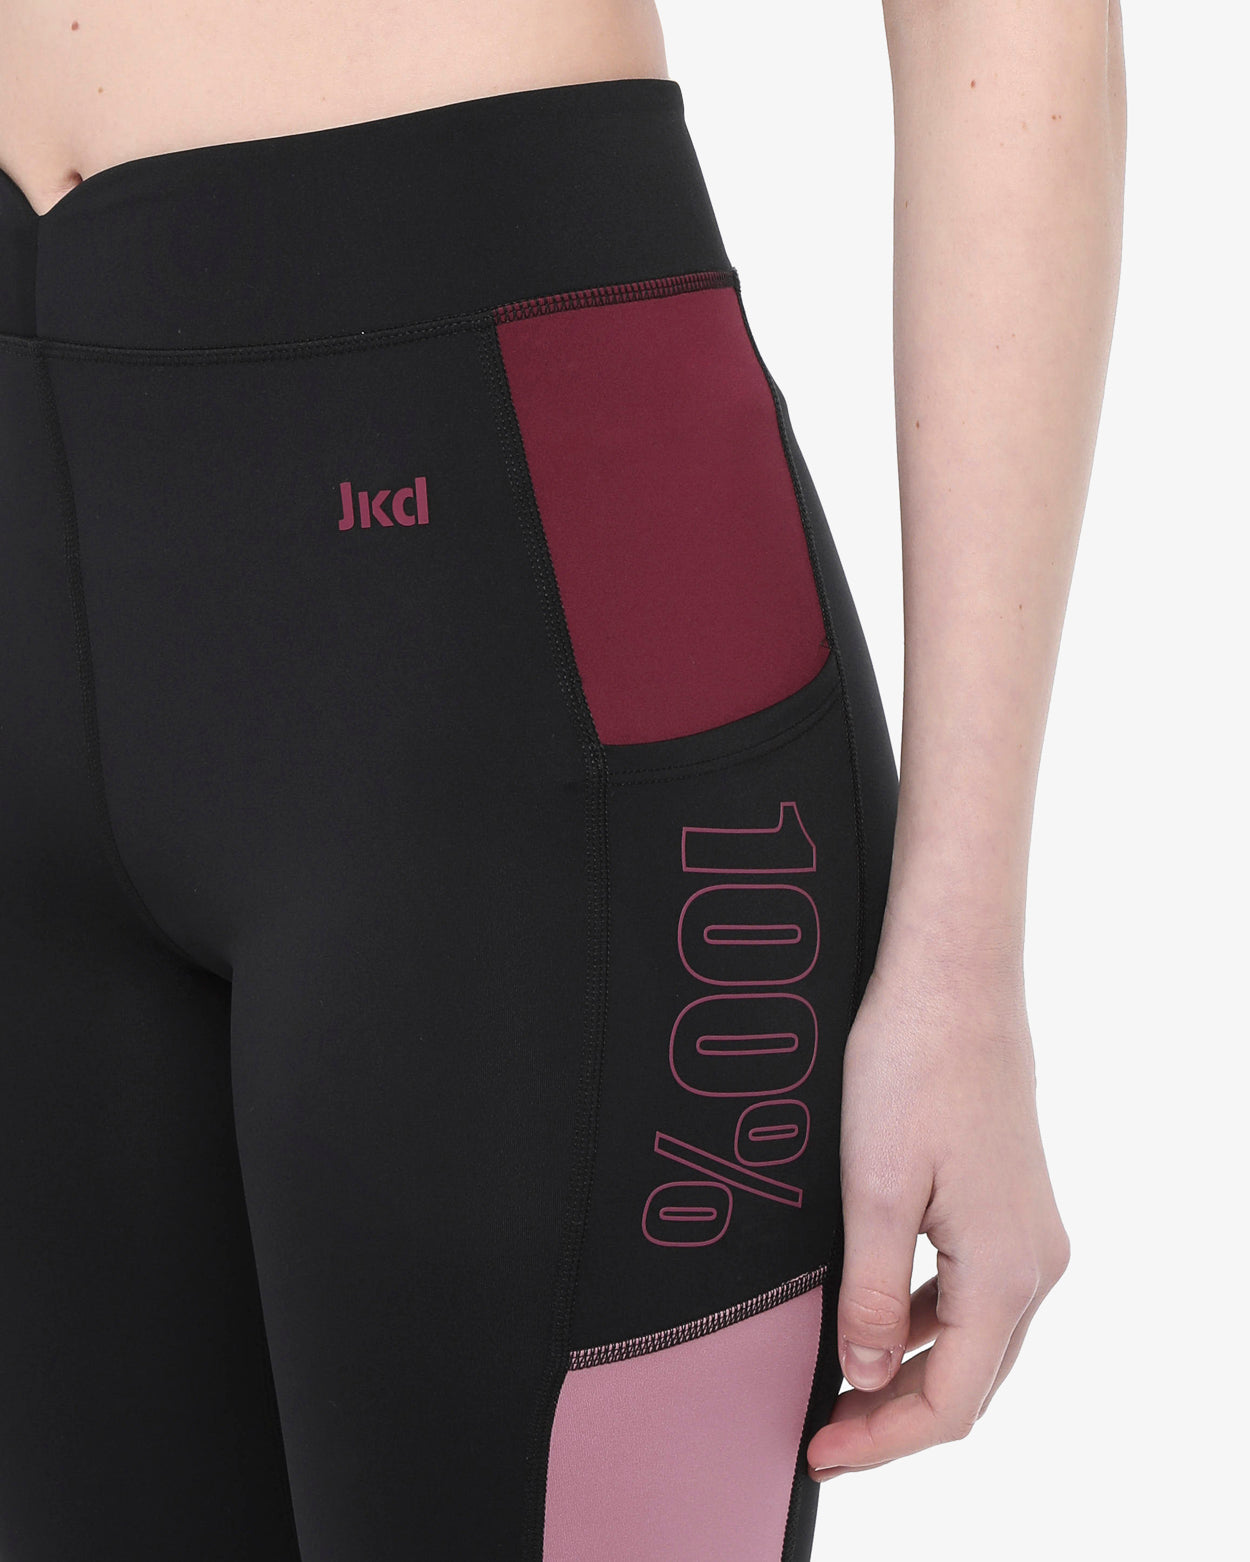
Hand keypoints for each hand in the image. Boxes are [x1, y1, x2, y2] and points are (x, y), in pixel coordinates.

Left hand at [806, 946, 1070, 1479]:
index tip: (821, 1452)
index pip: (948, 1403)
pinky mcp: (1011, 1207)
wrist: (953, 983)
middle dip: (895, 1416)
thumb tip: (861, 1377)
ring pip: (973, 1341)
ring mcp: (1030, 1235)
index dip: (882, 1441)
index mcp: (1003, 1274)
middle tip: (824, 1432)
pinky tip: (874, 1315)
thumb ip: (868, 1295)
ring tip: (839, 1386)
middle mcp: (1034, 1265)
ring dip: (909, 1372)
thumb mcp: (874, 1190)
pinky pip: (971, 1293)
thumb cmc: (914, 1068)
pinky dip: (923, 1321)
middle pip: (968, 1382)